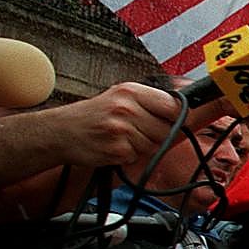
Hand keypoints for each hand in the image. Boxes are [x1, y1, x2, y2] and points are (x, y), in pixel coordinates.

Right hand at [51, 82, 182, 167]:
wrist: (61, 132)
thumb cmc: (94, 115)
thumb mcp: (120, 97)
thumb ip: (151, 102)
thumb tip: (187, 110)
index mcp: (131, 91)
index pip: (174, 106)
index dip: (179, 117)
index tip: (175, 121)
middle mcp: (127, 108)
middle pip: (168, 130)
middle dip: (158, 135)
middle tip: (139, 132)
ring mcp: (122, 129)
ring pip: (154, 145)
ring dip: (143, 147)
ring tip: (123, 138)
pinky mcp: (117, 150)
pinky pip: (138, 157)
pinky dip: (130, 156)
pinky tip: (115, 147)